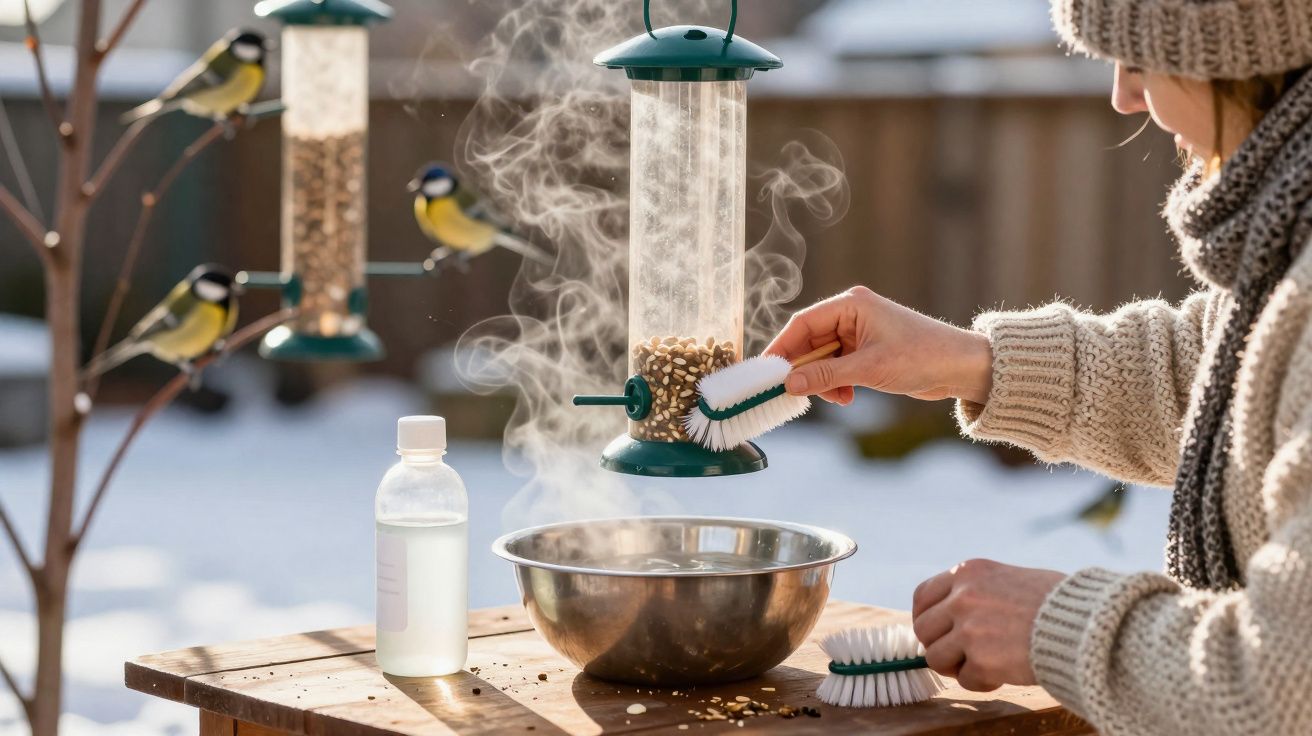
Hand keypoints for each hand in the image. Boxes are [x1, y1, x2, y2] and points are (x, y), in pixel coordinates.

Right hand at [764, 286, 992, 405]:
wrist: (961, 367)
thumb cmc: (921, 357)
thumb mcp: (869, 369)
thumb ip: (826, 376)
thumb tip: (789, 384)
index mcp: (851, 305)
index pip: (803, 323)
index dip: (782, 348)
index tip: (767, 372)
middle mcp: (852, 315)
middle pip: (809, 342)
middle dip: (804, 370)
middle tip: (793, 393)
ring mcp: (859, 334)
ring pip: (822, 359)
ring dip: (822, 381)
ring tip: (837, 398)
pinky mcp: (866, 352)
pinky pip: (836, 368)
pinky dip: (836, 384)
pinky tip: (847, 397)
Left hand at [911, 559, 1064, 690]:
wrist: (1087, 625)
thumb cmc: (1057, 603)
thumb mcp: (1009, 579)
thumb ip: (977, 592)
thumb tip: (947, 617)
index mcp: (968, 572)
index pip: (923, 596)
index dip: (925, 619)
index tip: (937, 632)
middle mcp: (963, 596)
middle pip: (923, 629)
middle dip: (939, 646)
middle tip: (961, 655)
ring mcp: (969, 628)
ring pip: (936, 657)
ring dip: (958, 666)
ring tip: (986, 664)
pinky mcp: (982, 659)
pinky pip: (964, 679)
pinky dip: (981, 681)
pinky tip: (1004, 673)